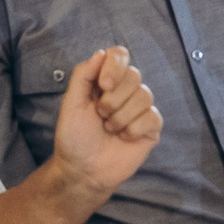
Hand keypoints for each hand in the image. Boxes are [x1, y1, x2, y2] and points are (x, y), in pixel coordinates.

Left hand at [47, 47, 161, 195]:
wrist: (83, 170)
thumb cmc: (74, 137)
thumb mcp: (71, 103)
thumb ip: (83, 75)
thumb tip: (102, 53)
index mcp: (105, 81)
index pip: (120, 56)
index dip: (115, 67)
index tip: (103, 86)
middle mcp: (125, 91)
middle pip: (134, 75)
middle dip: (113, 99)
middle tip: (101, 115)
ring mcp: (140, 109)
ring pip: (144, 95)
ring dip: (121, 116)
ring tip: (110, 129)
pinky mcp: (151, 127)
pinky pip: (152, 116)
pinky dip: (133, 128)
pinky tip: (124, 138)